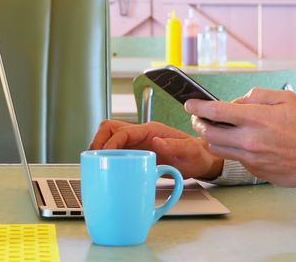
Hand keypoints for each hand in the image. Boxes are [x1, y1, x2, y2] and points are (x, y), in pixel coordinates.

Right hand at [89, 119, 223, 179]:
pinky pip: (116, 150)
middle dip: (99, 140)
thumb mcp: (191, 151)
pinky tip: (105, 167)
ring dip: (100, 146)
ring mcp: (137, 143)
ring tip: (96, 162)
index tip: (105, 155)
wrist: (202, 160)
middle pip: (110, 128)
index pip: (123, 131)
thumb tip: (156, 141)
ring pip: (110, 137)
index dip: (111, 142)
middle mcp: (141, 134)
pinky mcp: (136, 152)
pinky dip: (107, 155)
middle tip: (94, 157)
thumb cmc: (197, 155)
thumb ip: (176, 145)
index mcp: (151, 130)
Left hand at [185, 89, 295, 187]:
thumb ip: (257, 95)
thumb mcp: (286, 99)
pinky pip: (234, 158)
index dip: (197, 107)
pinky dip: (231, 148)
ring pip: (217, 149)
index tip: (189, 104)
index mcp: (256, 119)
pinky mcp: (254, 170)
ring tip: (215, 129)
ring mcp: (251, 158)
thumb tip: (237, 101)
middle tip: (198, 117)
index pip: (216, 112)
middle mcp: (250, 140)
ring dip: (210, 138)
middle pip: (208, 134)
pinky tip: (240, 141)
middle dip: (198, 123)